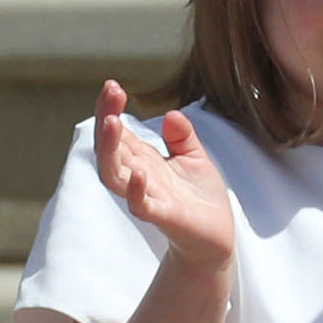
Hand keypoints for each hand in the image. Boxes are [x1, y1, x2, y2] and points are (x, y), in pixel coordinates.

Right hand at [93, 80, 233, 273]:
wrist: (215, 237)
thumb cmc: (200, 198)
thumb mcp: (194, 158)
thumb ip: (182, 136)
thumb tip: (171, 114)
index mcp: (143, 160)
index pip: (119, 133)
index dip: (111, 109)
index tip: (112, 85)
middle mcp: (138, 177)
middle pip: (110, 148)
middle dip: (106, 120)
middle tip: (111, 92)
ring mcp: (146, 197)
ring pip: (114, 174)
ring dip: (110, 149)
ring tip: (112, 123)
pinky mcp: (161, 216)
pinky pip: (140, 205)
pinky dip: (135, 191)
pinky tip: (138, 172)